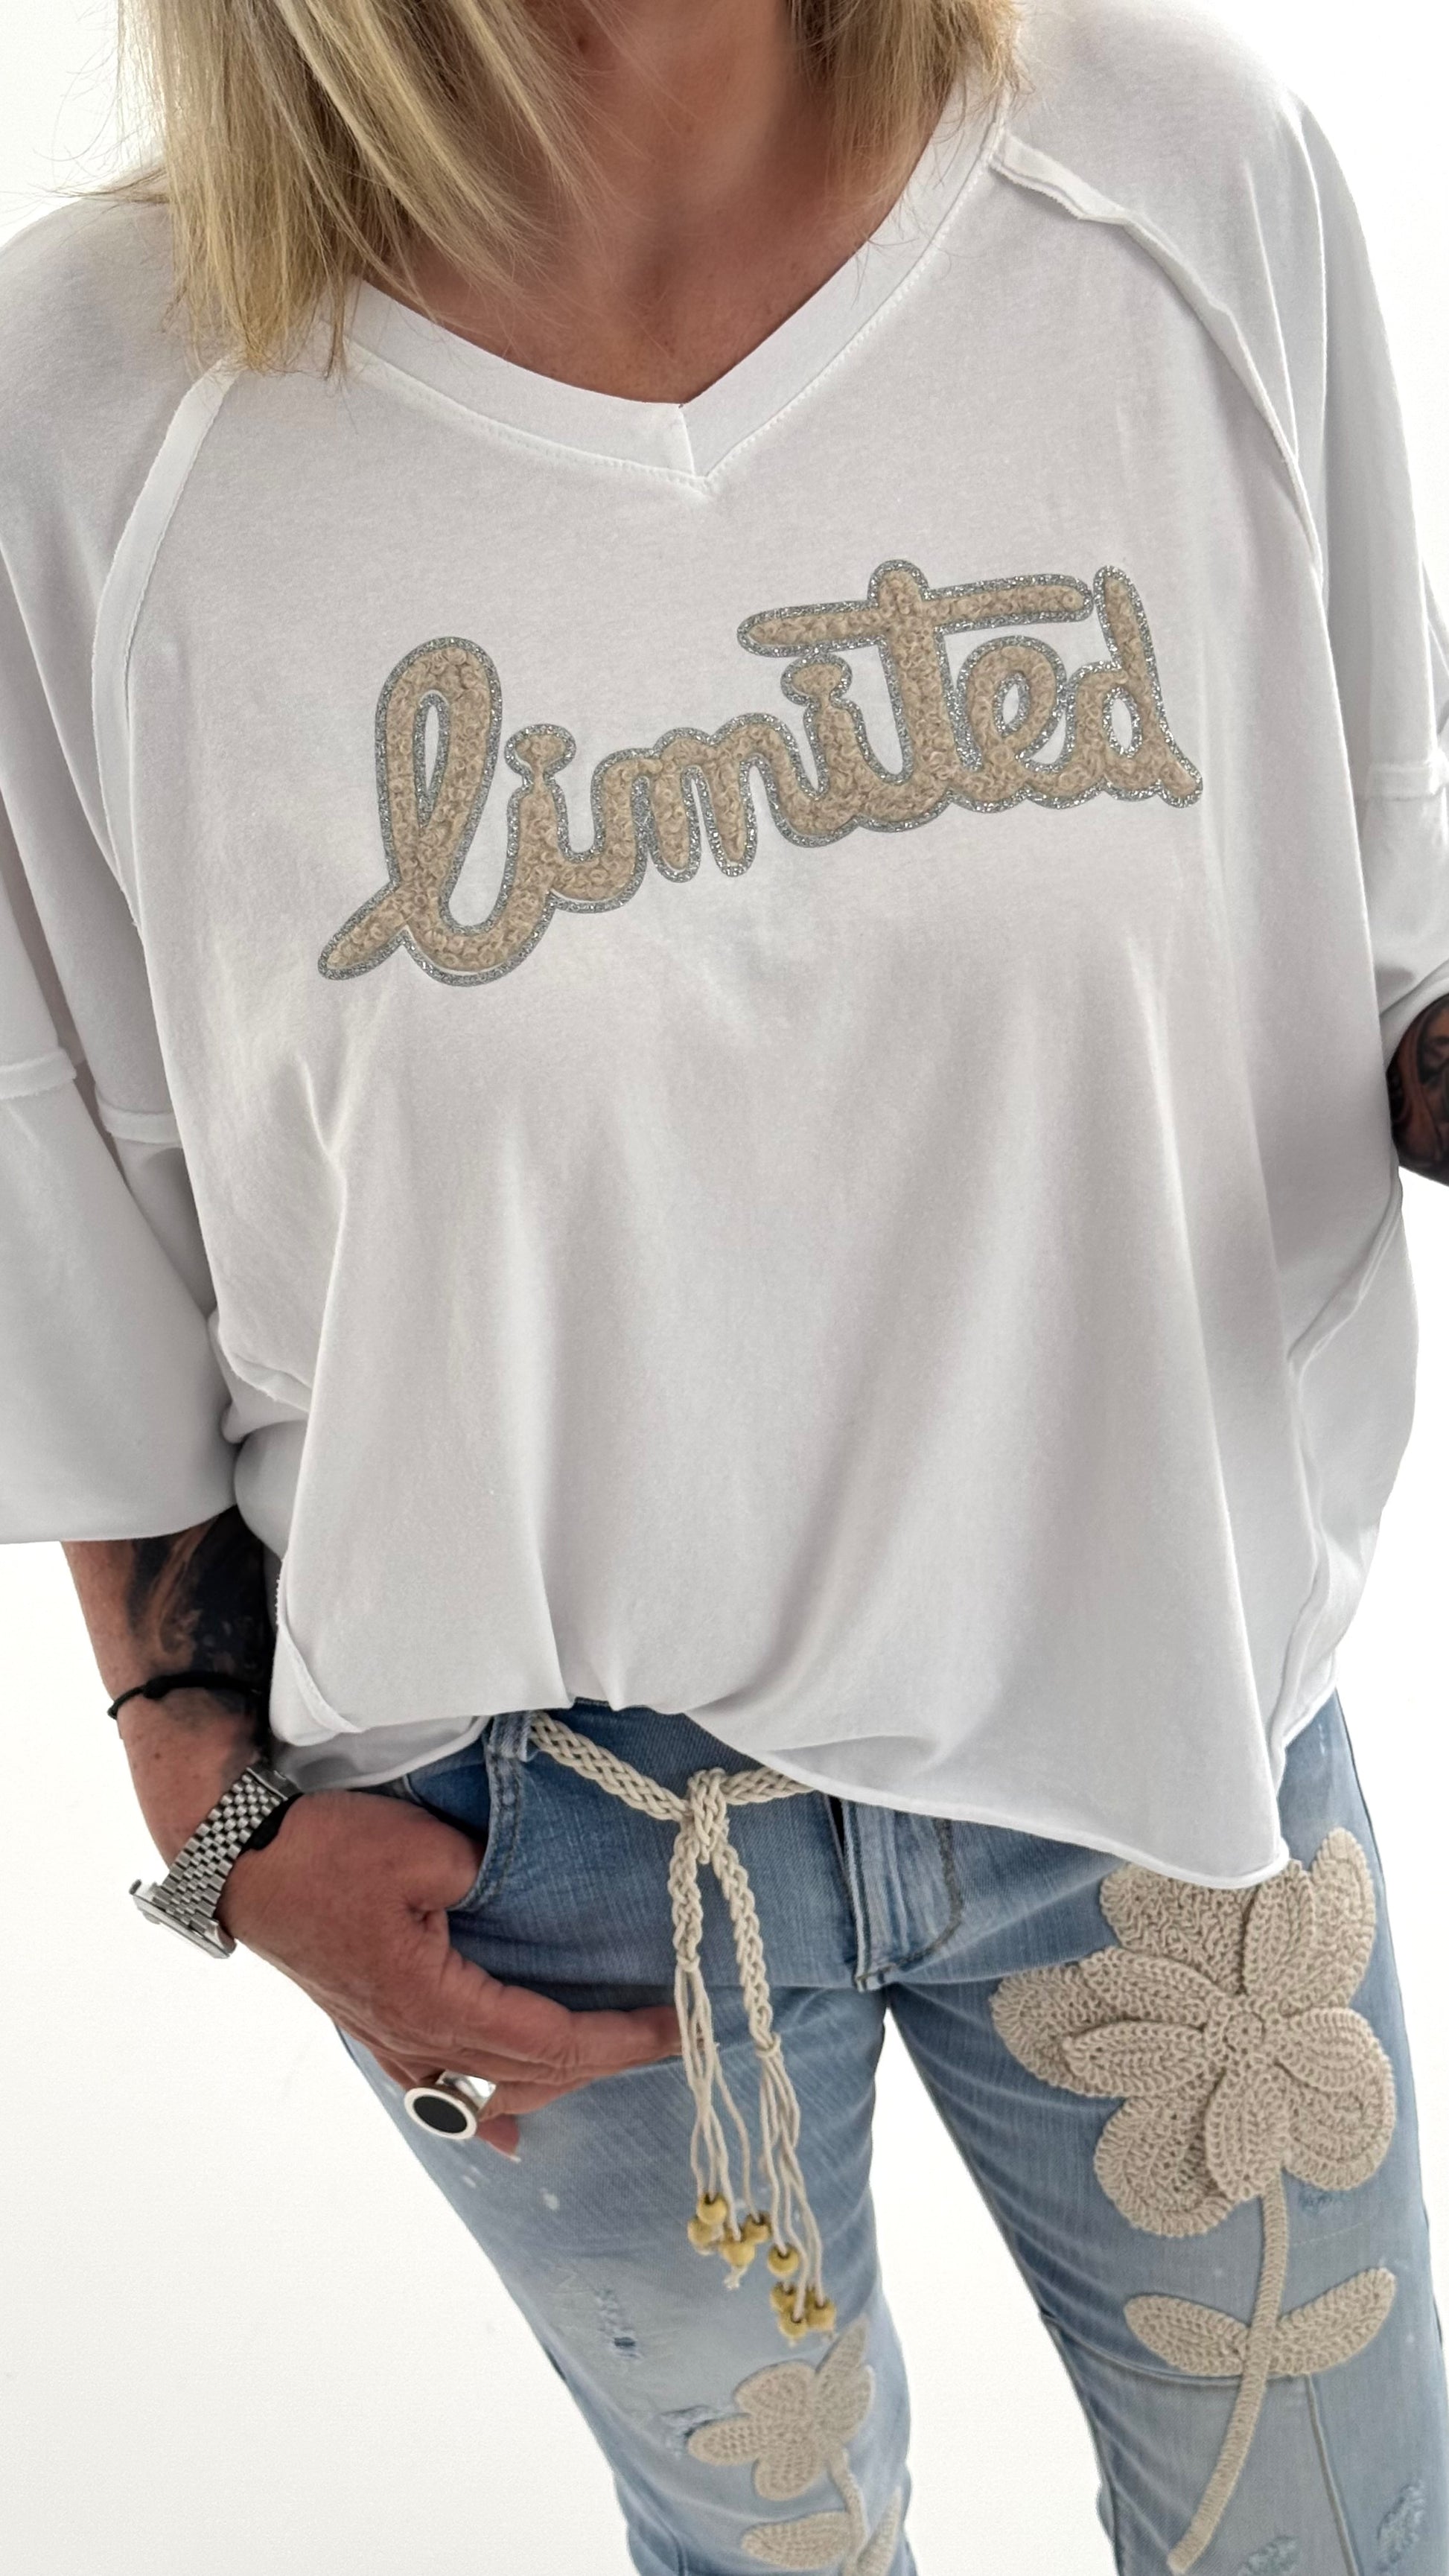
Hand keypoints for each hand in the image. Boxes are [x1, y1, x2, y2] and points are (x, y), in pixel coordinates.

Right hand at [217, 1785, 679, 2153]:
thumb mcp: (424, 1851)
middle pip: (527, 2073)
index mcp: (434, 2003)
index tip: (674, 2027)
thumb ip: (487, 1876)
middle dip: (601, 2061)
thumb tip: (517, 1891)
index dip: (618, 2040)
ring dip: (547, 2087)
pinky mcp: (369, 2023)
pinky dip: (476, 2114)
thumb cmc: (324, 1850)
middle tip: (664, 2039)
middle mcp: (413, 2039)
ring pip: (482, 2089)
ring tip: (601, 2081)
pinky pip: (434, 2087)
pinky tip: (499, 2138)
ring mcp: (387, 2038)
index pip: (549, 2041)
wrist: (235, 1859)